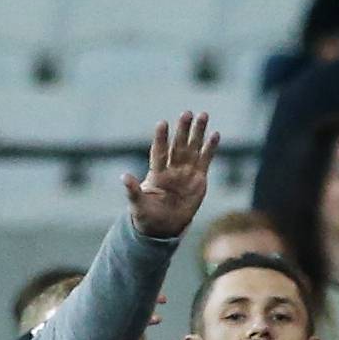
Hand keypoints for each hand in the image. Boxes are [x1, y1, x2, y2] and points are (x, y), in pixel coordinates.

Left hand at [124, 111, 219, 239]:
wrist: (164, 226)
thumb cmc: (147, 215)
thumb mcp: (138, 205)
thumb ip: (133, 191)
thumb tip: (124, 177)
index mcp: (157, 173)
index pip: (159, 152)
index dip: (161, 139)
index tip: (162, 124)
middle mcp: (172, 168)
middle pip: (178, 145)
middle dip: (182, 130)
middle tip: (187, 113)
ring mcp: (186, 172)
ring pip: (193, 148)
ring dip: (198, 132)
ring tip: (203, 115)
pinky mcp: (199, 178)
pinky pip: (205, 160)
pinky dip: (210, 148)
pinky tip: (215, 134)